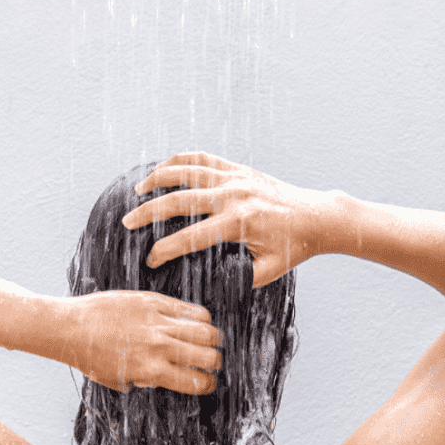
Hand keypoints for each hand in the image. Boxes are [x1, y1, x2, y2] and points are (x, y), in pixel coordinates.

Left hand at [59, 290, 222, 393]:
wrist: (70, 327)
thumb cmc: (90, 356)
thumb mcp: (116, 378)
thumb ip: (144, 380)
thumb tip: (163, 378)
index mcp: (150, 370)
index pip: (194, 381)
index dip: (207, 384)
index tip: (208, 382)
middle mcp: (158, 347)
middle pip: (206, 356)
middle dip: (214, 362)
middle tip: (212, 361)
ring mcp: (157, 322)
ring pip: (204, 330)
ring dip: (212, 338)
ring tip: (210, 340)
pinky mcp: (153, 302)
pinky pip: (188, 308)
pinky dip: (199, 316)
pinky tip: (198, 320)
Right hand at [121, 151, 329, 287]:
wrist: (317, 215)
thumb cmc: (292, 247)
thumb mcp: (268, 271)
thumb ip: (239, 279)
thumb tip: (209, 285)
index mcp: (239, 223)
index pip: (191, 237)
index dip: (166, 249)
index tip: (150, 260)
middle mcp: (233, 195)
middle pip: (179, 200)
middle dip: (149, 212)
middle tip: (127, 222)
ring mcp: (235, 177)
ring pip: (186, 171)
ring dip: (158, 179)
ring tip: (137, 191)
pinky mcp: (238, 168)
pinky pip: (202, 158)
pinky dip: (179, 161)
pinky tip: (163, 169)